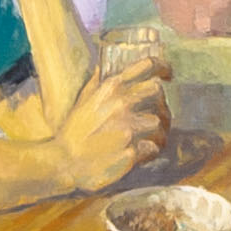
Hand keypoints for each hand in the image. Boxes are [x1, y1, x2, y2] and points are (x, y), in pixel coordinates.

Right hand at [65, 54, 168, 183]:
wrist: (63, 164)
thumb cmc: (72, 134)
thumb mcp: (82, 101)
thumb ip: (96, 82)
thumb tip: (104, 65)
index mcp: (111, 88)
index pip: (147, 66)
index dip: (163, 67)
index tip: (168, 75)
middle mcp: (121, 104)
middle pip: (158, 92)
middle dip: (161, 104)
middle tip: (159, 116)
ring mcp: (128, 128)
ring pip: (158, 122)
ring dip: (158, 131)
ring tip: (152, 139)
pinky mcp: (131, 151)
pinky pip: (153, 147)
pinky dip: (151, 151)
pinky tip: (144, 154)